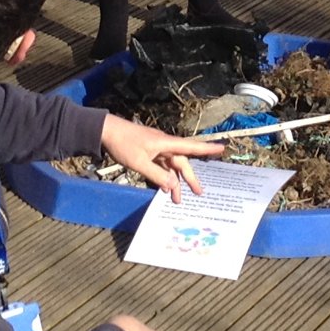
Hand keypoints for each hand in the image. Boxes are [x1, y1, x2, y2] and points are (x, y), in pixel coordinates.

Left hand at [101, 114, 224, 202]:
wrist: (107, 131)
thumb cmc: (124, 144)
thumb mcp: (140, 162)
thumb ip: (157, 175)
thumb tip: (173, 185)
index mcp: (166, 144)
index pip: (191, 147)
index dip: (207, 149)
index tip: (222, 148)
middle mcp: (165, 145)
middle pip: (181, 162)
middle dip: (189, 178)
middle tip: (198, 192)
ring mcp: (157, 149)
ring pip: (171, 166)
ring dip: (174, 181)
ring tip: (177, 198)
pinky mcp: (148, 152)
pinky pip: (161, 166)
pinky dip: (164, 176)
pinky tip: (164, 187)